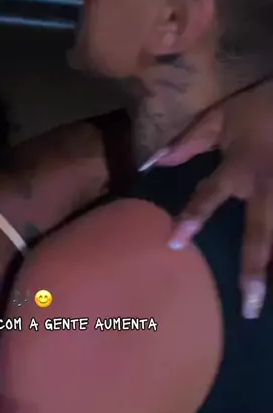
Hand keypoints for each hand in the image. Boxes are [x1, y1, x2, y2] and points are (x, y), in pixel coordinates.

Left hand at [154, 80, 272, 318]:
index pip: (211, 196)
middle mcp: (267, 187)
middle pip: (261, 234)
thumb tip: (151, 164)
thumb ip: (187, 142)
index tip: (174, 243)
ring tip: (268, 302)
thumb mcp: (220, 116)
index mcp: (240, 168)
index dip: (194, 217)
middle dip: (255, 270)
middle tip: (249, 306)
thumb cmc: (259, 106)